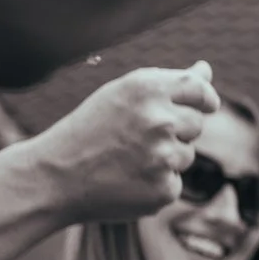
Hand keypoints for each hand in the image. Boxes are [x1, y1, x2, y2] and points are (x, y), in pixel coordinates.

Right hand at [24, 64, 217, 224]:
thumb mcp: (121, 96)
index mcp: (147, 89)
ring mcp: (163, 157)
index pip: (200, 89)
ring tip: (126, 160)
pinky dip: (155, 184)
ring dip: (165, 158)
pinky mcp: (164, 189)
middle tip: (136, 139)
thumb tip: (205, 70)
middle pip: (196, 124)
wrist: (53, 177)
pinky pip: (174, 182)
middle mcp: (159, 120)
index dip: (205, 98)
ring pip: (187, 155)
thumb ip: (168, 84)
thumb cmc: (89, 131)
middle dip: (176, 131)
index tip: (205, 105)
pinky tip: (126, 181)